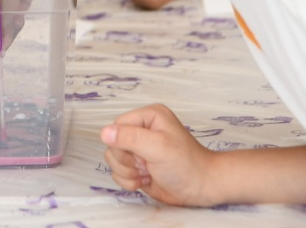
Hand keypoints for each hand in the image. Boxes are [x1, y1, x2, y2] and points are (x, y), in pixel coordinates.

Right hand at [101, 104, 215, 205]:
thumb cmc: (185, 164)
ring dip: (127, 172)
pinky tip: (147, 180)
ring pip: (113, 159)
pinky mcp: (137, 166)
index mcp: (148, 116)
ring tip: (148, 173)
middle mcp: (141, 130)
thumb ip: (130, 138)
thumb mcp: (158, 147)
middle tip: (147, 165)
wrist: (201, 188)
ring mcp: (139, 149)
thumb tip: (104, 133)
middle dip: (127, 160)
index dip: (123, 143)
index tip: (142, 154)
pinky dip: (129, 181)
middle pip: (113, 144)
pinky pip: (117, 172)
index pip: (117, 125)